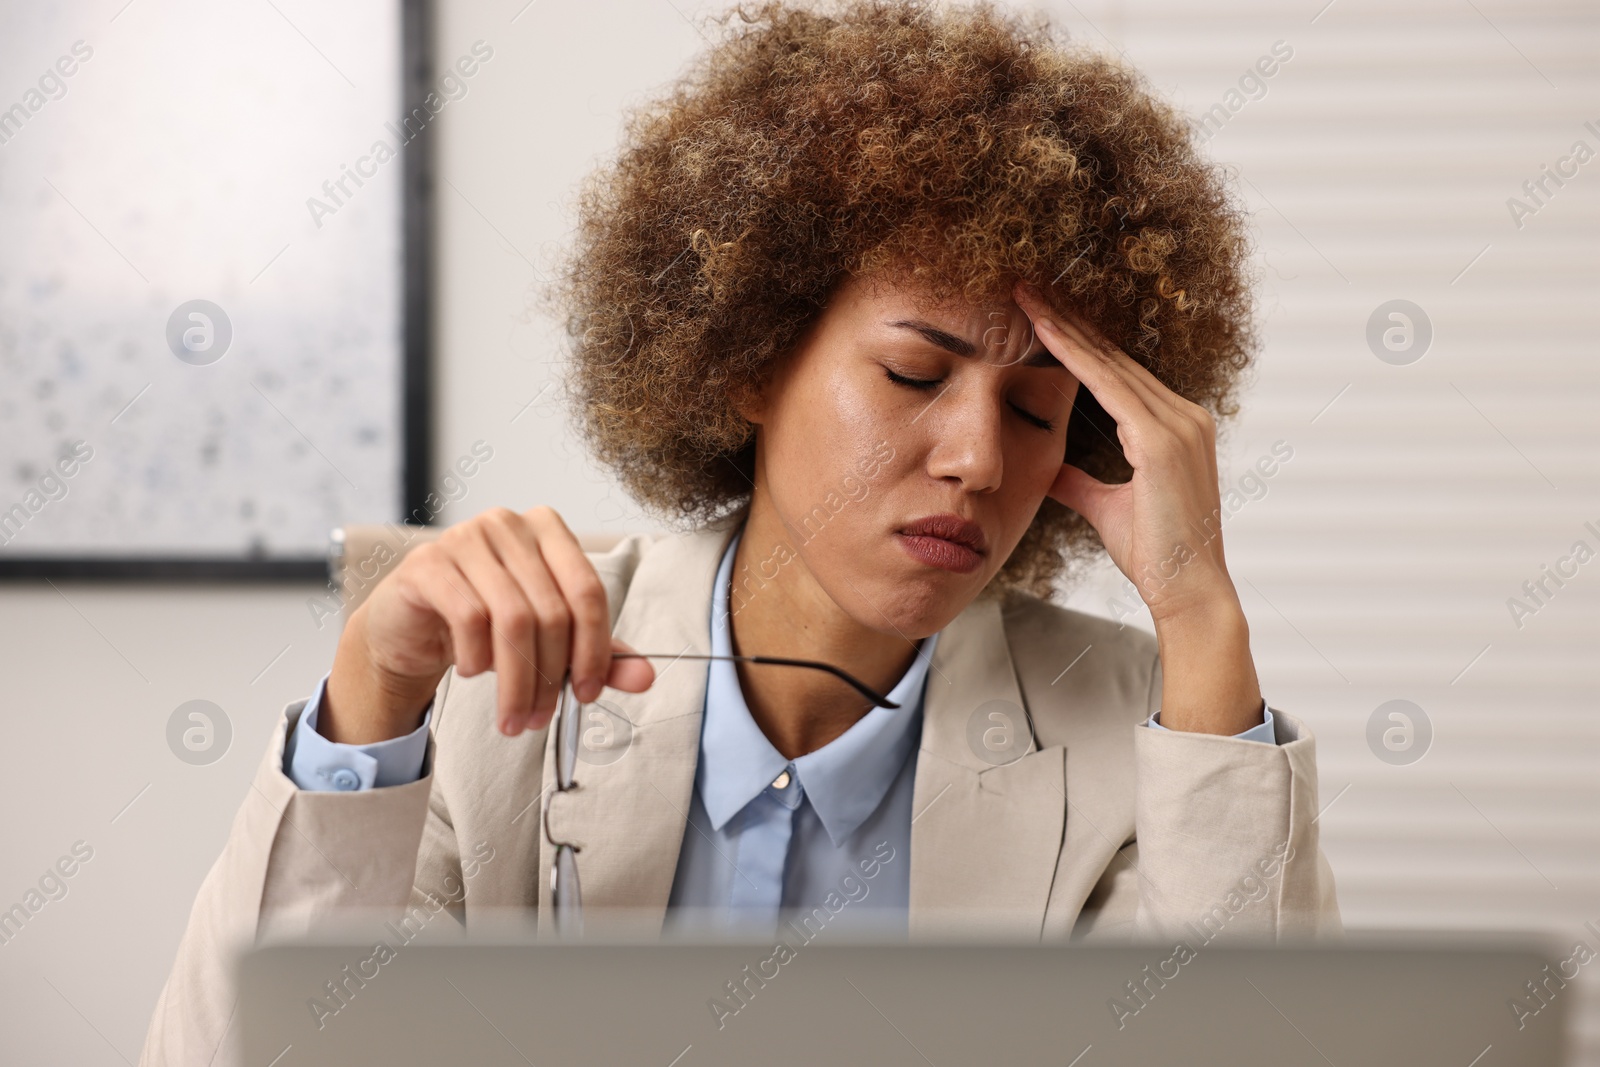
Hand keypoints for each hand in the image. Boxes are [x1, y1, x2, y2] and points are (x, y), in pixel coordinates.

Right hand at [323, 506, 655, 743]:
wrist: (411, 625)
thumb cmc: (486, 625)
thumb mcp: (548, 641)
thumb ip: (598, 654)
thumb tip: (645, 676)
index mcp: (548, 530)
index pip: (587, 590)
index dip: (594, 649)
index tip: (587, 693)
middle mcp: (508, 524)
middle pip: (551, 610)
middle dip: (551, 677)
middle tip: (542, 718)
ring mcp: (465, 538)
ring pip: (512, 619)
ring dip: (517, 681)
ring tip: (513, 716)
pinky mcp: (428, 564)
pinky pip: (468, 617)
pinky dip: (477, 658)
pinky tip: (474, 672)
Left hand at [1012, 281, 1237, 625]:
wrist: (1187, 590)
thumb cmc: (1155, 556)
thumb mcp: (1107, 509)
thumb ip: (1080, 483)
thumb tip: (1050, 471)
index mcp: (1176, 428)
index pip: (1118, 372)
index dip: (1079, 341)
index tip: (1042, 315)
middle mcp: (1184, 416)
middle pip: (1115, 356)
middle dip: (1069, 320)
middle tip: (1028, 286)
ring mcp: (1178, 424)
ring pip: (1109, 363)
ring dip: (1065, 328)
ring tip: (1026, 298)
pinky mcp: (1161, 441)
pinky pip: (1109, 386)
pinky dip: (1075, 358)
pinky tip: (1045, 334)